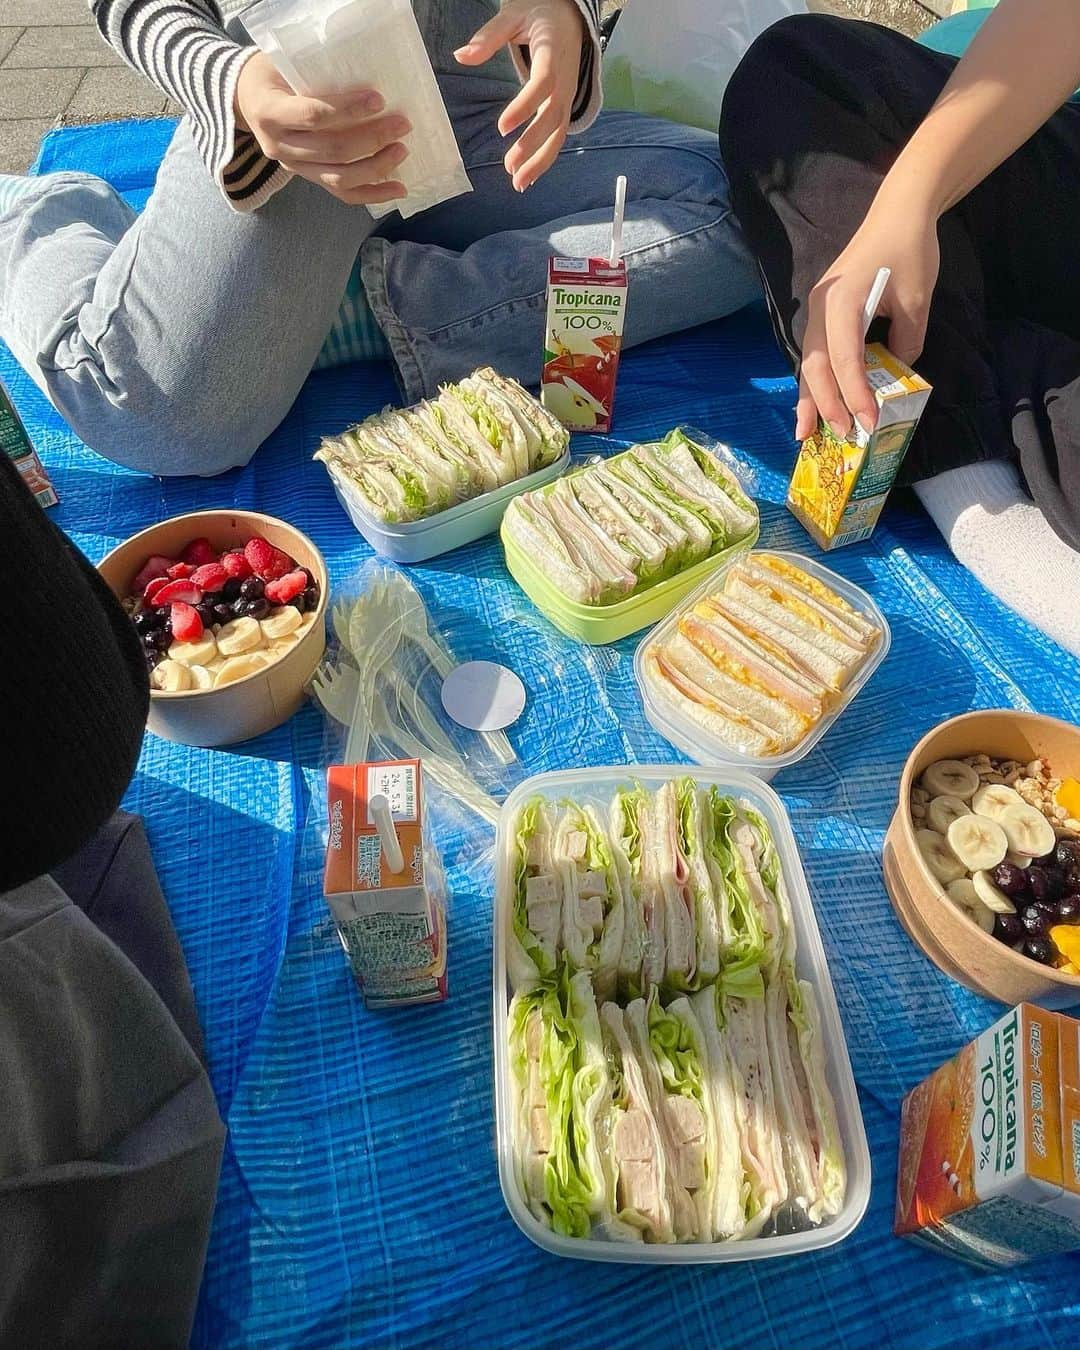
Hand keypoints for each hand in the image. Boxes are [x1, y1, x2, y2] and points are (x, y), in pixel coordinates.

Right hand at [235, 51, 409, 205]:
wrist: (246, 99)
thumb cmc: (272, 73)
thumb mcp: (284, 62)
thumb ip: (315, 70)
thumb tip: (368, 65)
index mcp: (271, 112)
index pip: (314, 115)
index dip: (348, 109)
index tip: (379, 100)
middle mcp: (279, 146)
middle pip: (333, 150)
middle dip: (372, 139)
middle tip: (402, 125)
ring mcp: (294, 167)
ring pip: (340, 178)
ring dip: (376, 168)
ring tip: (402, 151)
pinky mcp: (308, 178)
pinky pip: (342, 194)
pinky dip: (372, 194)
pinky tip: (398, 188)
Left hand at [455, 0, 584, 190]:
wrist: (571, 16)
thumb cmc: (539, 14)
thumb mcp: (513, 16)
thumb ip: (488, 37)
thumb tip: (461, 56)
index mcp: (553, 53)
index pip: (543, 84)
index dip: (524, 106)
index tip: (502, 128)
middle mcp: (565, 79)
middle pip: (553, 117)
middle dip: (532, 144)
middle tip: (509, 166)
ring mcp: (567, 96)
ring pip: (559, 134)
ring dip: (540, 161)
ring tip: (518, 182)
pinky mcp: (564, 107)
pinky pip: (558, 137)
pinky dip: (544, 158)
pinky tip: (527, 177)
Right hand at [796, 209, 939, 439]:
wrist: (898, 213)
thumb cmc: (909, 250)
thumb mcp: (917, 299)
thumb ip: (907, 341)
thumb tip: (897, 374)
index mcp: (842, 301)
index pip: (845, 357)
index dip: (856, 393)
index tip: (869, 420)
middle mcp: (820, 307)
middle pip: (815, 365)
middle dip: (826, 404)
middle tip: (841, 434)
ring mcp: (818, 309)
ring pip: (809, 362)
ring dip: (810, 398)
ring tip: (806, 432)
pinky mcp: (823, 313)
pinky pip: (815, 353)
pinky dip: (815, 381)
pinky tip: (815, 403)